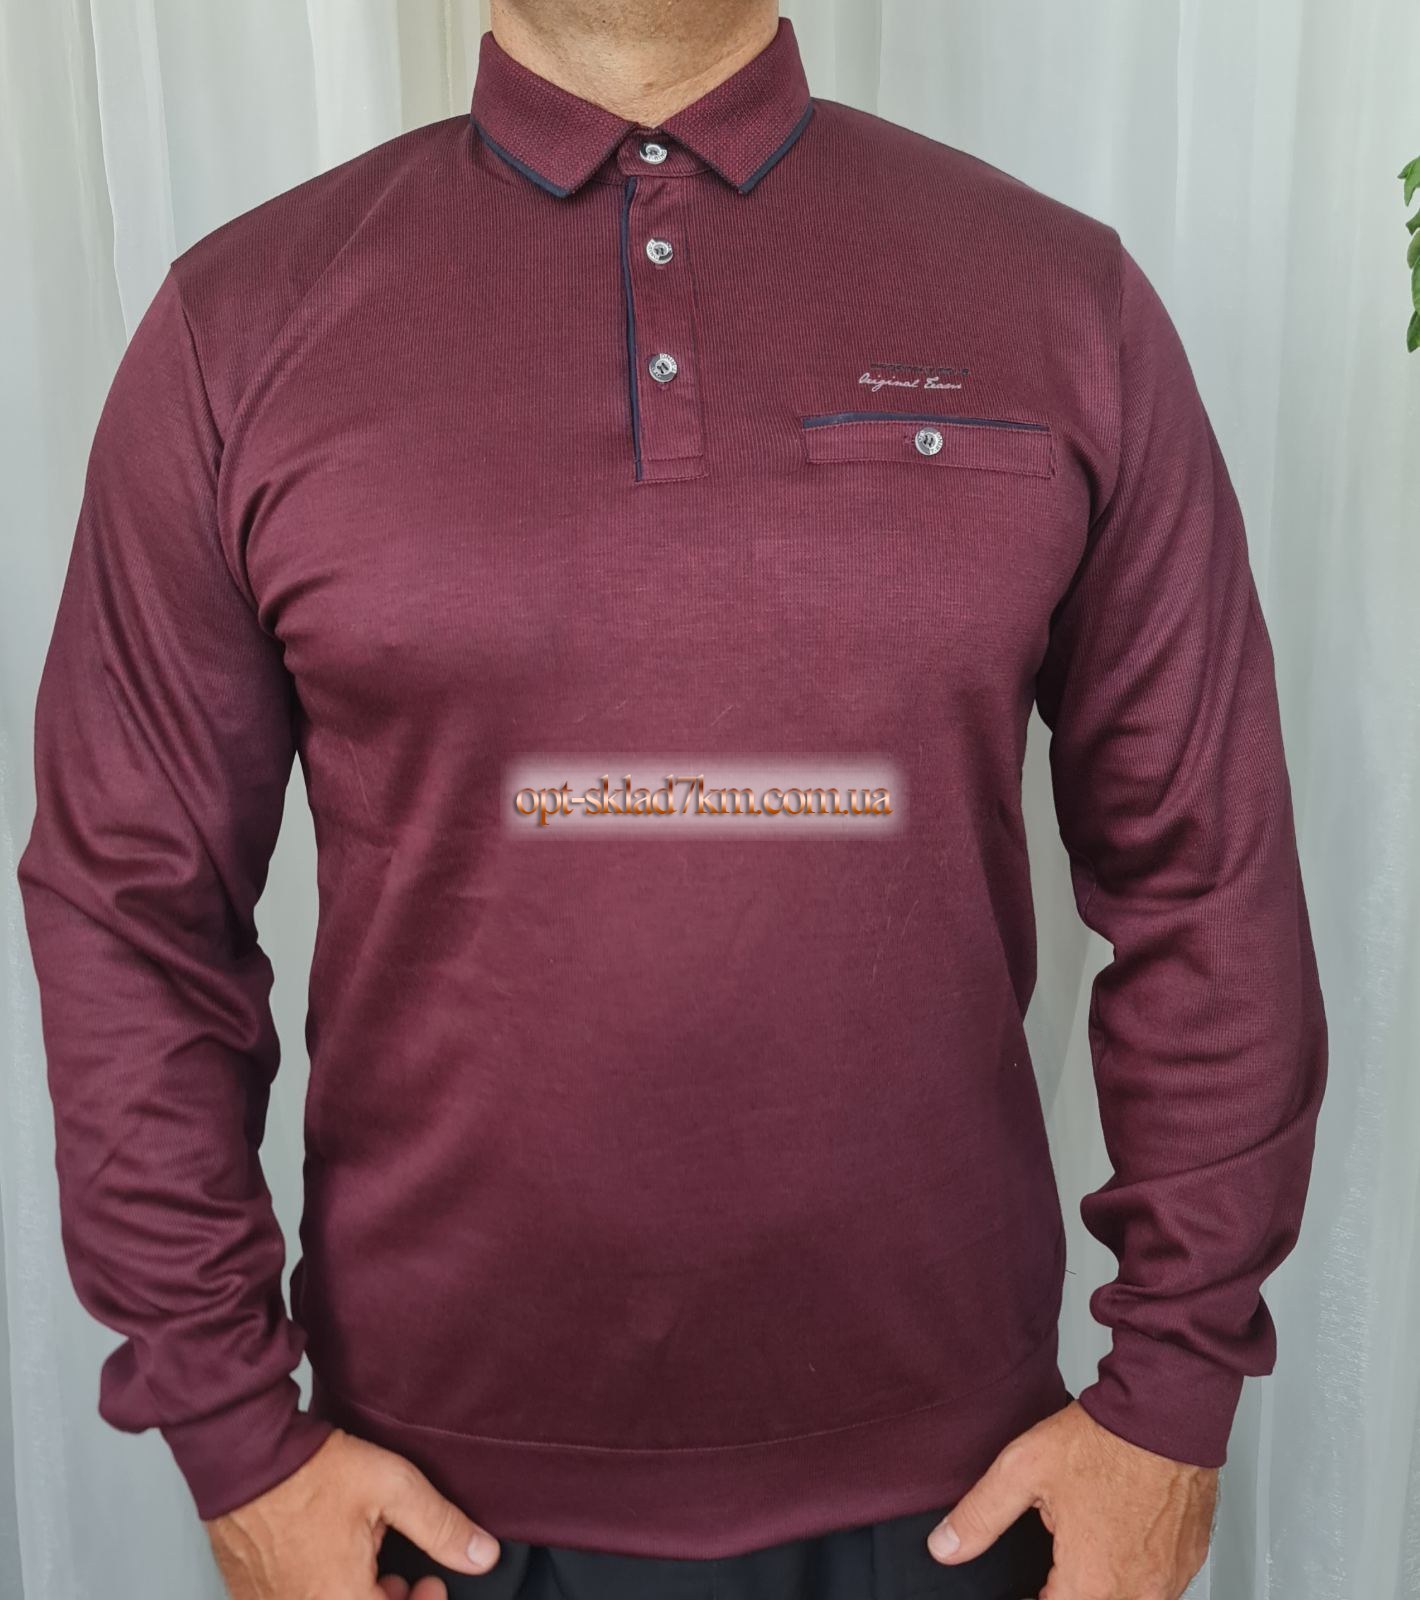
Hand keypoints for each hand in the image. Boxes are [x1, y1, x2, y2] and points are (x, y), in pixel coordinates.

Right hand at [205, 1426, 499, 1598]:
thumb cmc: (311, 1472)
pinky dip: (323, 1590)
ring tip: (371, 1562)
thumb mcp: (392, 1487)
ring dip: (358, 1597)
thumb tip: (482, 1555)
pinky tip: (332, 1562)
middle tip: (405, 1575)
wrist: (245, 1456)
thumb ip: (441, 1526)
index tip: (433, 1585)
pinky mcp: (252, 1596)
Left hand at [926, 1400, 1215, 1598]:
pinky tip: (1120, 1535)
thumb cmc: (1104, 1440)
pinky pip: (1157, 1584)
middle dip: (1067, 1586)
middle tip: (1056, 1555)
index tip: (1031, 1580)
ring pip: (1126, 1599)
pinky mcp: (1189, 1560)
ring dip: (1102, 1581)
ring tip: (1087, 1540)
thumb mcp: (1023, 1469)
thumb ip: (981, 1515)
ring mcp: (1168, 1580)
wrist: (1166, 1411)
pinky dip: (1135, 1569)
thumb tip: (945, 1548)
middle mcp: (1136, 1592)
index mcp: (1092, 1582)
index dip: (1037, 1594)